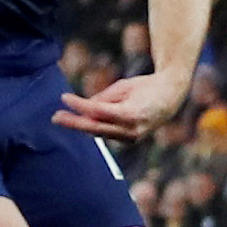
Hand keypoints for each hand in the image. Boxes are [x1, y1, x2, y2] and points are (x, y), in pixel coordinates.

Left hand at [57, 67, 189, 140]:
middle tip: (55, 117)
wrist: (171, 97)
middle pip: (95, 127)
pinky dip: (95, 127)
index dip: (79, 105)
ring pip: (100, 132)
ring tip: (63, 118)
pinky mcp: (132, 140)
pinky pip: (108, 133)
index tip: (64, 97)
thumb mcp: (123, 87)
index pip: (97, 111)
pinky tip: (83, 121)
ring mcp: (132, 137)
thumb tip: (84, 108)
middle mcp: (131, 129)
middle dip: (74, 122)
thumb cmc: (146, 87)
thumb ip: (103, 99)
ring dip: (82, 126)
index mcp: (130, 113)